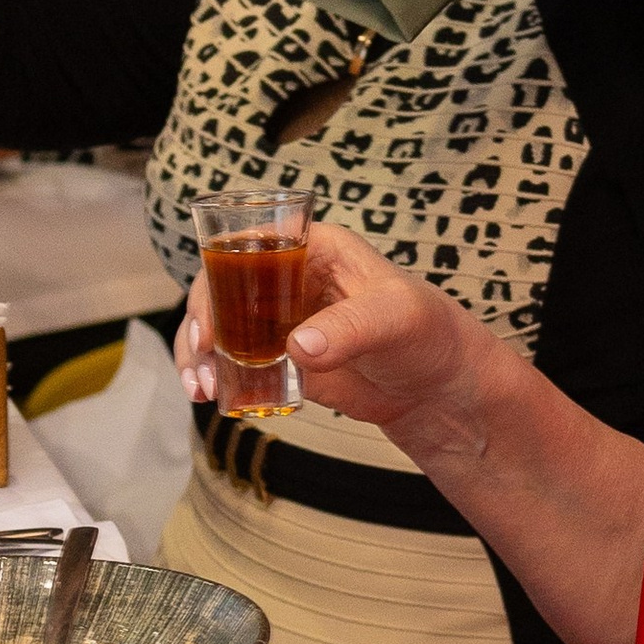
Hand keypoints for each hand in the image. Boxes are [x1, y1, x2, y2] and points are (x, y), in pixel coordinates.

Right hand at [176, 215, 512, 459]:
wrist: (441, 387)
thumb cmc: (429, 332)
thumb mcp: (395, 319)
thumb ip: (348, 329)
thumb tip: (297, 346)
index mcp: (313, 247)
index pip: (248, 248)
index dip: (218, 277)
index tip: (210, 322)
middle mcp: (289, 277)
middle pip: (222, 288)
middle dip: (201, 323)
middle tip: (202, 360)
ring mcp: (282, 319)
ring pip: (222, 327)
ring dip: (201, 355)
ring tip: (201, 389)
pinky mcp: (283, 358)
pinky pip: (238, 361)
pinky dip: (219, 377)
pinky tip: (212, 397)